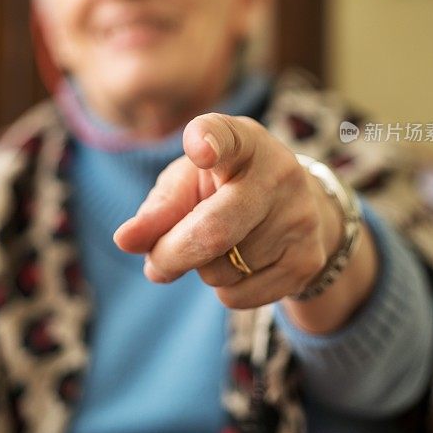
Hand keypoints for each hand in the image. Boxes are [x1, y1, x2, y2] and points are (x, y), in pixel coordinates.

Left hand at [113, 112, 342, 309]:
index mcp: (242, 140)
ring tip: (224, 245)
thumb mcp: (189, 183)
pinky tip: (243, 263)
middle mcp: (278, 172)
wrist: (294, 208)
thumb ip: (157, 208)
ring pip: (221, 270)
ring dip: (204, 268)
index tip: (199, 148)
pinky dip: (226, 289)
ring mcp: (299, 217)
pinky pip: (239, 296)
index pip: (225, 135)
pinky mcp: (307, 260)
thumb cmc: (225, 187)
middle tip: (156, 264)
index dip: (209, 141)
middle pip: (214, 230)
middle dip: (173, 254)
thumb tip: (125, 241)